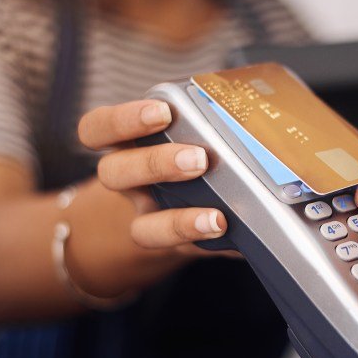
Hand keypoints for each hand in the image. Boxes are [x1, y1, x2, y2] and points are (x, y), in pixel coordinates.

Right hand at [73, 99, 229, 293]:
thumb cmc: (195, 151)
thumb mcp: (194, 131)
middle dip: (155, 164)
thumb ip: (213, 119)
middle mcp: (128, 183)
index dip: (122, 120)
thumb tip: (259, 106)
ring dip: (178, 221)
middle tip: (199, 158)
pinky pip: (177, 251)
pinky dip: (204, 242)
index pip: (97, 129)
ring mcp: (147, 219)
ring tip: (216, 216)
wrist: (191, 207)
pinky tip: (228, 231)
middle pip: (113, 174)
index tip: (163, 111)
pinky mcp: (172, 247)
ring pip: (141, 227)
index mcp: (127, 144)